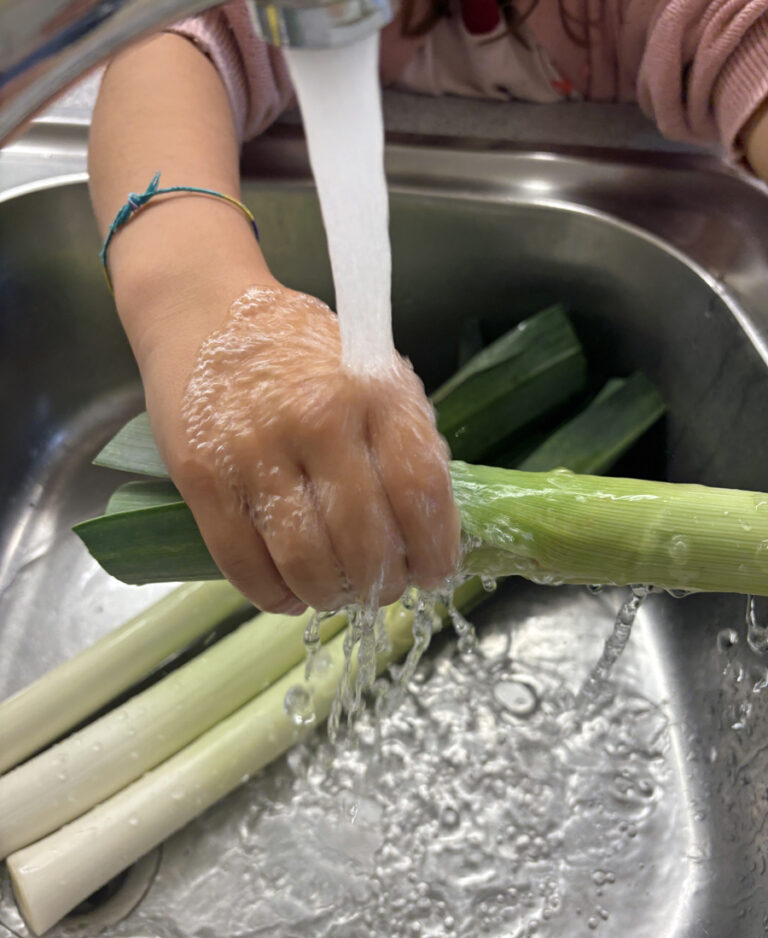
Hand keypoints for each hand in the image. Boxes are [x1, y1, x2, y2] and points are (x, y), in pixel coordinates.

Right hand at [141, 282, 460, 612]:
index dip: (435, 549)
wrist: (200, 309)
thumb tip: (429, 526)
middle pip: (366, 540)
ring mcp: (254, 450)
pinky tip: (289, 595)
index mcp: (373, 389)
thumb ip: (400, 436)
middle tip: (382, 589)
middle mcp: (317, 419)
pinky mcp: (202, 477)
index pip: (420, 490)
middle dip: (382, 584)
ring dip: (330, 595)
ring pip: (306, 562)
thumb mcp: (368, 369)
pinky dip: (272, 595)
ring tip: (337, 592)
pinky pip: (242, 563)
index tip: (435, 573)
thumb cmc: (296, 347)